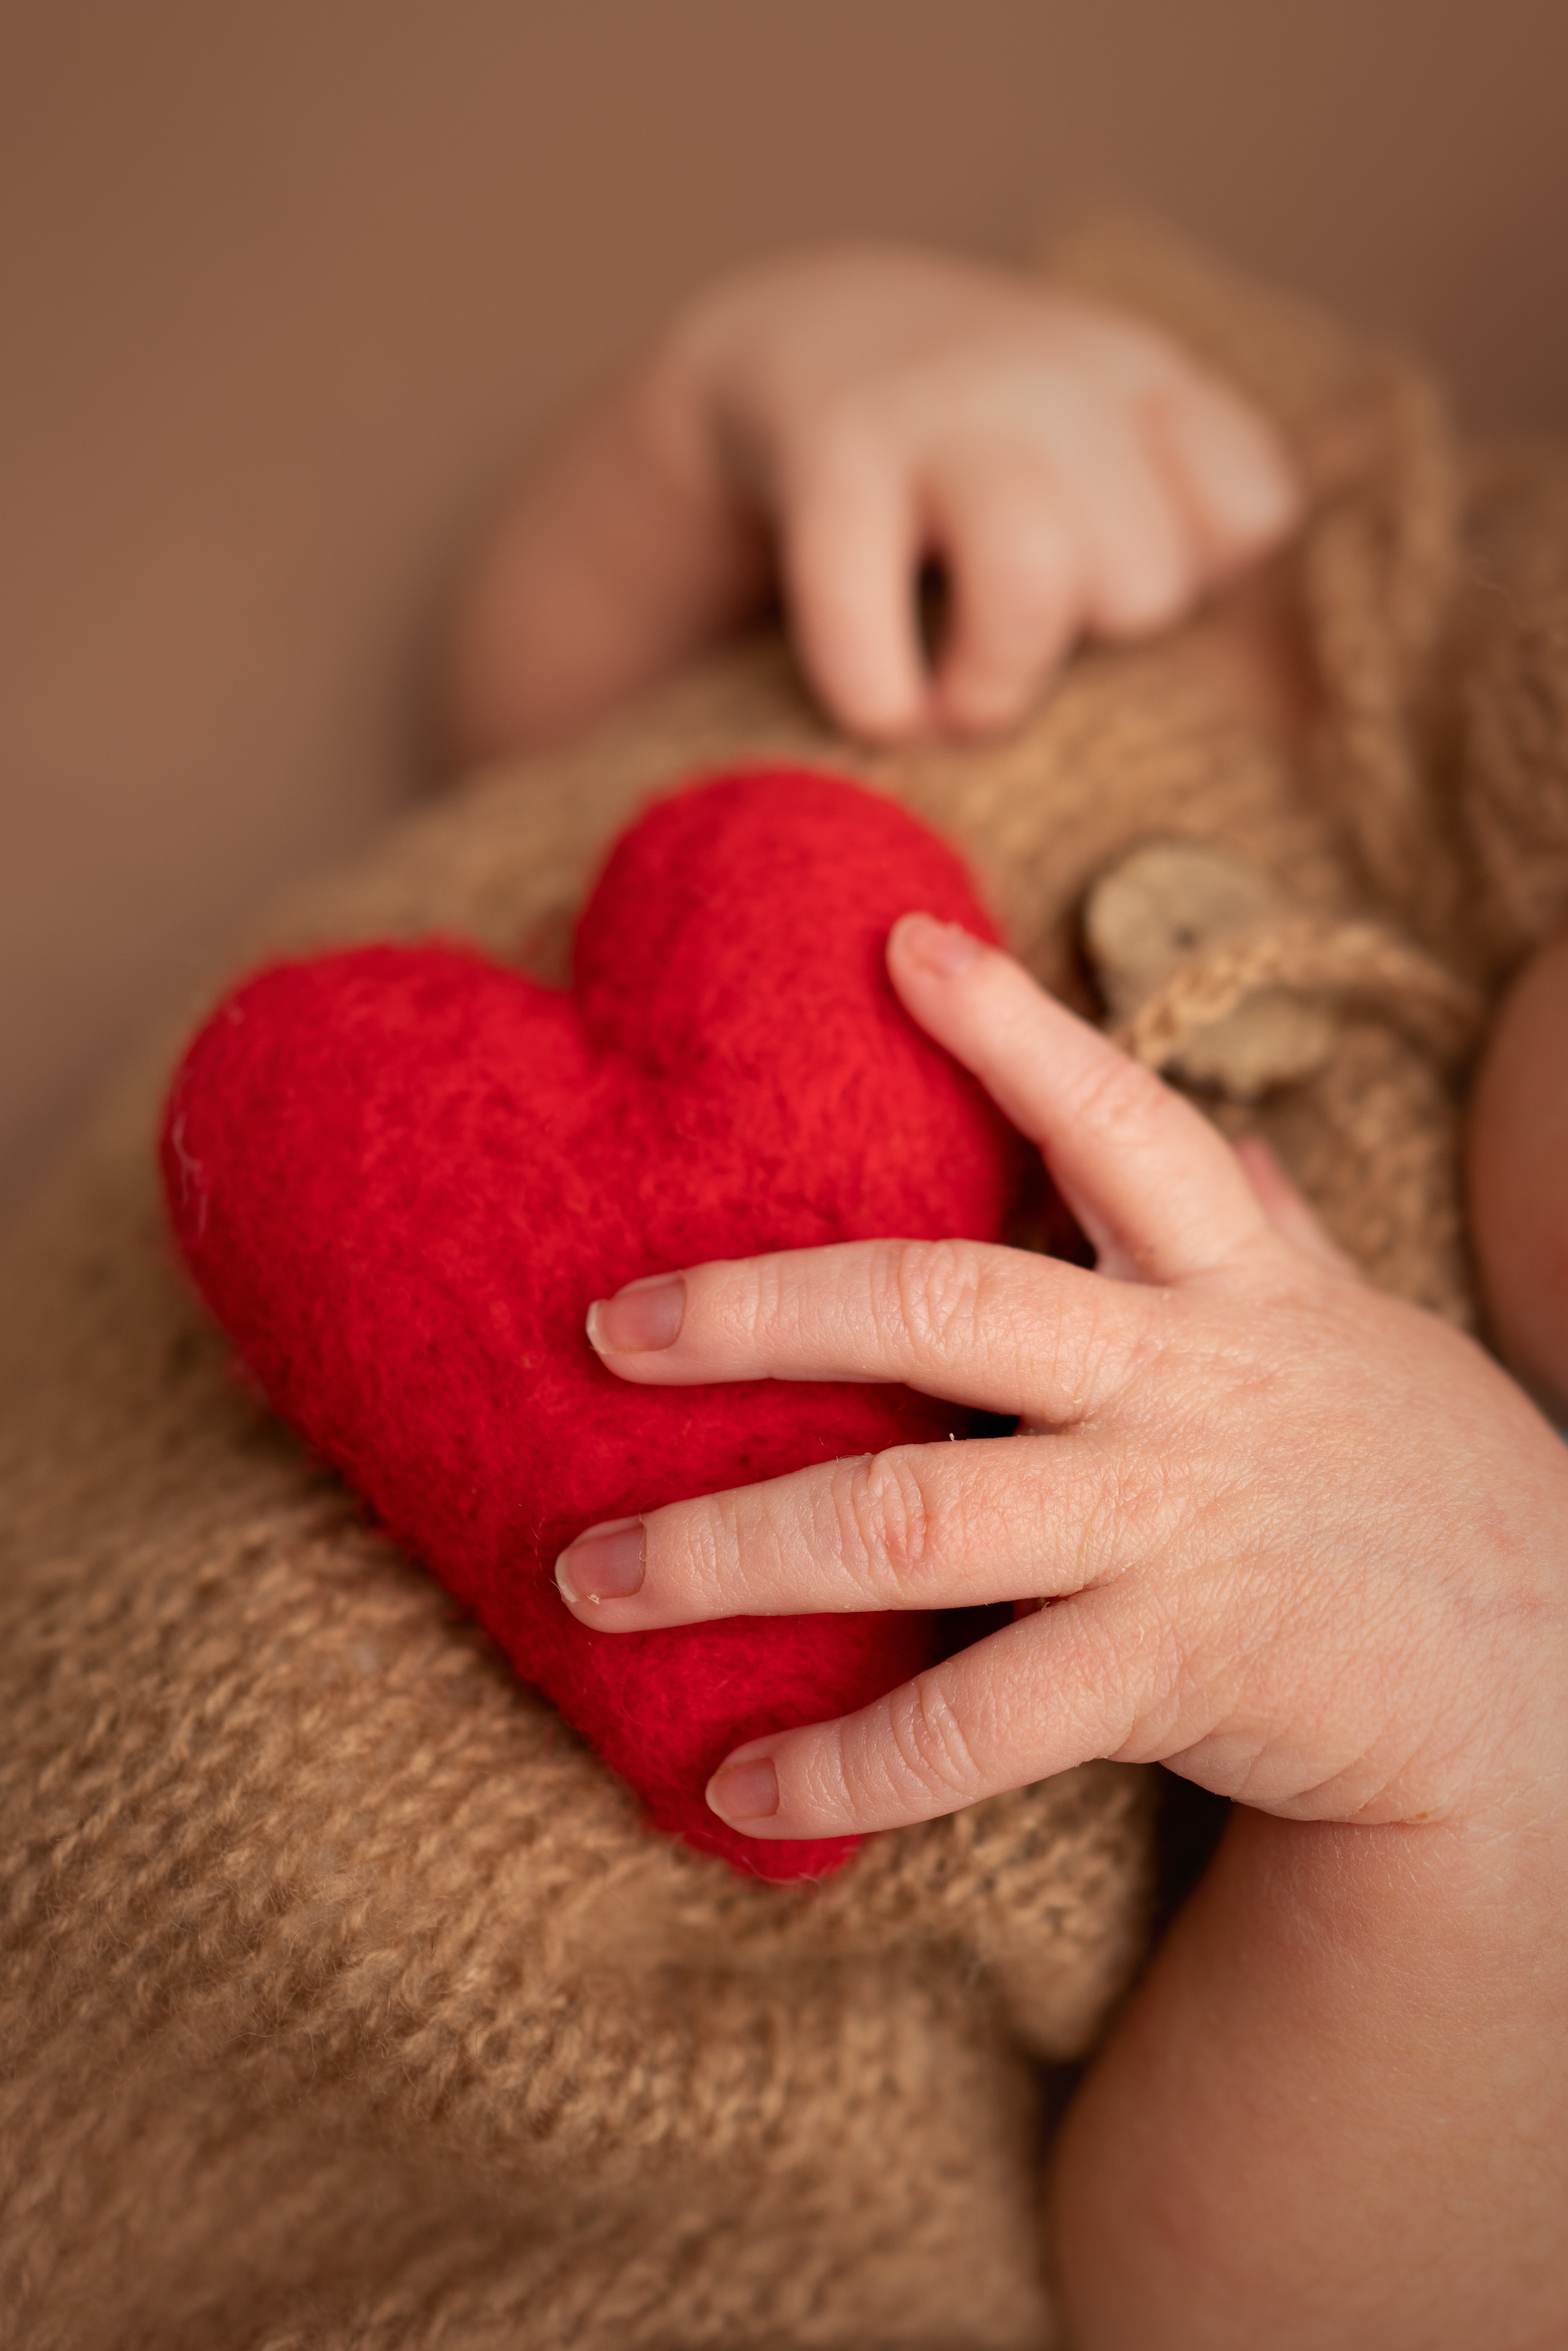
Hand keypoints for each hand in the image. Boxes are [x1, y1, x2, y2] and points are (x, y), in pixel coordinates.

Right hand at [447, 245, 1298, 759]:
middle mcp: (1055, 379)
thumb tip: (1275, 688)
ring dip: (995, 686)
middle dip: (1083, 646)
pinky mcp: (830, 456)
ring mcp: (941, 409)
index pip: (1252, 516)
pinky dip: (878, 698)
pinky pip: (866, 622)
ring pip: (1035, 586)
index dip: (1193, 583)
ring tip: (958, 704)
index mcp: (1144, 382)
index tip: (1111, 577)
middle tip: (1016, 635)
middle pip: (1145, 582)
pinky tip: (879, 704)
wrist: (798, 333)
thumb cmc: (979, 453)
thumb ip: (1185, 525)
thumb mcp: (1102, 443)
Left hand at [557, 913, 1567, 1850]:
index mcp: (1230, 1287)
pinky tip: (734, 1785)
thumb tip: (1230, 1128)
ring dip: (734, 1550)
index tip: (897, 945)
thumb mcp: (1349, 1326)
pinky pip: (978, 1721)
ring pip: (919, 1519)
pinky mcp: (1179, 1671)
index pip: (1124, 1123)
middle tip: (607, 1328)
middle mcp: (1190, 1384)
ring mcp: (1179, 1527)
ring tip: (589, 1578)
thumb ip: (1264, 1228)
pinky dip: (845, 1758)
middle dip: (761, 1312)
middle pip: (947, 1309)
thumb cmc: (1410, 1481)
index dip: (1014, 1030)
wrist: (1544, 1684)